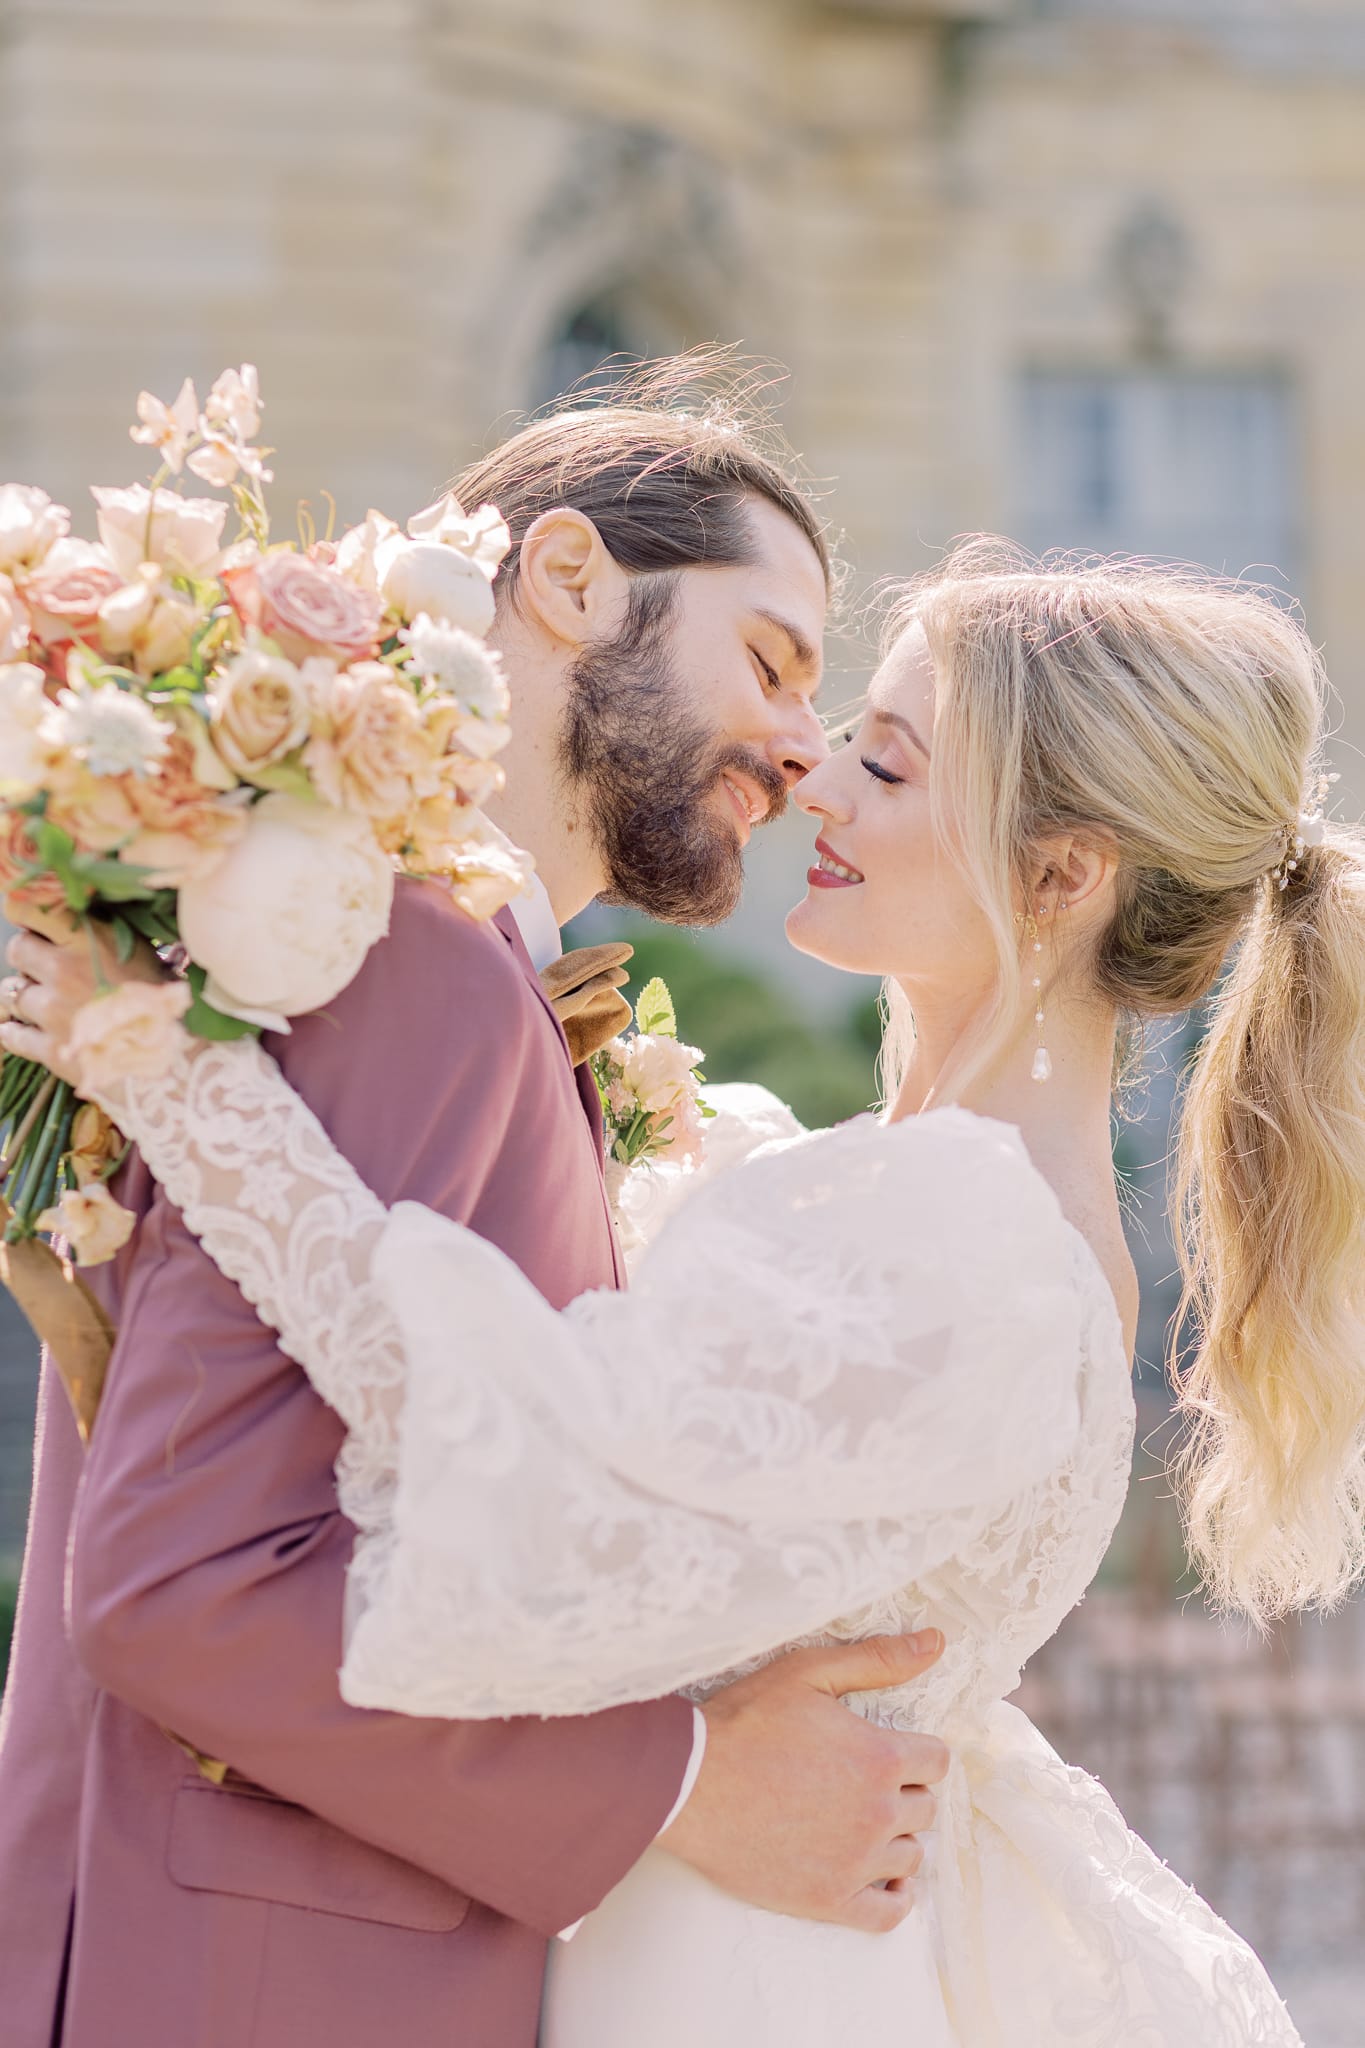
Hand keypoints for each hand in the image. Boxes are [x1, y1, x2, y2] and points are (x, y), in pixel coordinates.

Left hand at [0, 898, 166, 1084]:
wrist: (176, 1061)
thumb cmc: (165, 1005)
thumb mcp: (143, 955)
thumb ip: (104, 937)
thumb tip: (74, 922)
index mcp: (90, 942)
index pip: (30, 910)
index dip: (25, 913)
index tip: (33, 922)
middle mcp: (64, 971)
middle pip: (18, 950)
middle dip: (30, 957)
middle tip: (48, 968)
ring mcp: (53, 1011)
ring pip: (11, 993)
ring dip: (27, 996)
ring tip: (48, 1004)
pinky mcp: (48, 1049)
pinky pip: (11, 1035)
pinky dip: (15, 1032)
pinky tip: (29, 1030)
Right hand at [659, 1631, 949, 1933]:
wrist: (688, 1782)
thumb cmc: (745, 1720)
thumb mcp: (809, 1671)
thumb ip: (878, 1659)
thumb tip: (935, 1641)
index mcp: (879, 1758)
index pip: (937, 1761)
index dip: (915, 1752)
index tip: (888, 1750)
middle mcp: (877, 1814)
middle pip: (925, 1809)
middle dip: (904, 1792)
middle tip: (863, 1782)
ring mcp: (854, 1863)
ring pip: (911, 1857)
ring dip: (896, 1838)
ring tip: (862, 1822)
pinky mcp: (827, 1900)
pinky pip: (890, 1914)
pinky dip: (895, 1897)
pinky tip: (881, 1877)